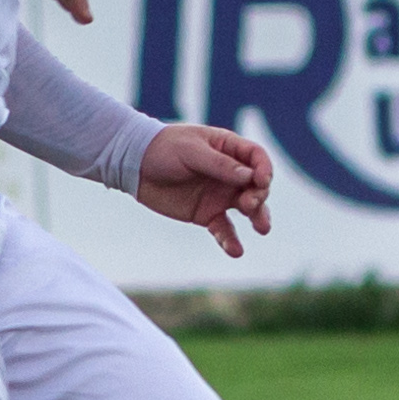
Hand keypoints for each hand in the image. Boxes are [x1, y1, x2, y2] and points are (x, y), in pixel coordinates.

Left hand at [136, 122, 273, 256]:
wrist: (134, 165)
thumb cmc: (163, 148)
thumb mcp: (191, 151)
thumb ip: (219, 165)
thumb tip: (249, 177)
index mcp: (229, 149)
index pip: (257, 158)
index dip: (264, 169)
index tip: (260, 181)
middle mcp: (230, 174)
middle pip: (256, 185)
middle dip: (258, 195)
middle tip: (248, 204)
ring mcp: (220, 195)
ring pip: (248, 209)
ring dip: (258, 217)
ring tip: (262, 228)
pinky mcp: (207, 215)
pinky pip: (224, 229)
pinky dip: (230, 241)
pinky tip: (236, 251)